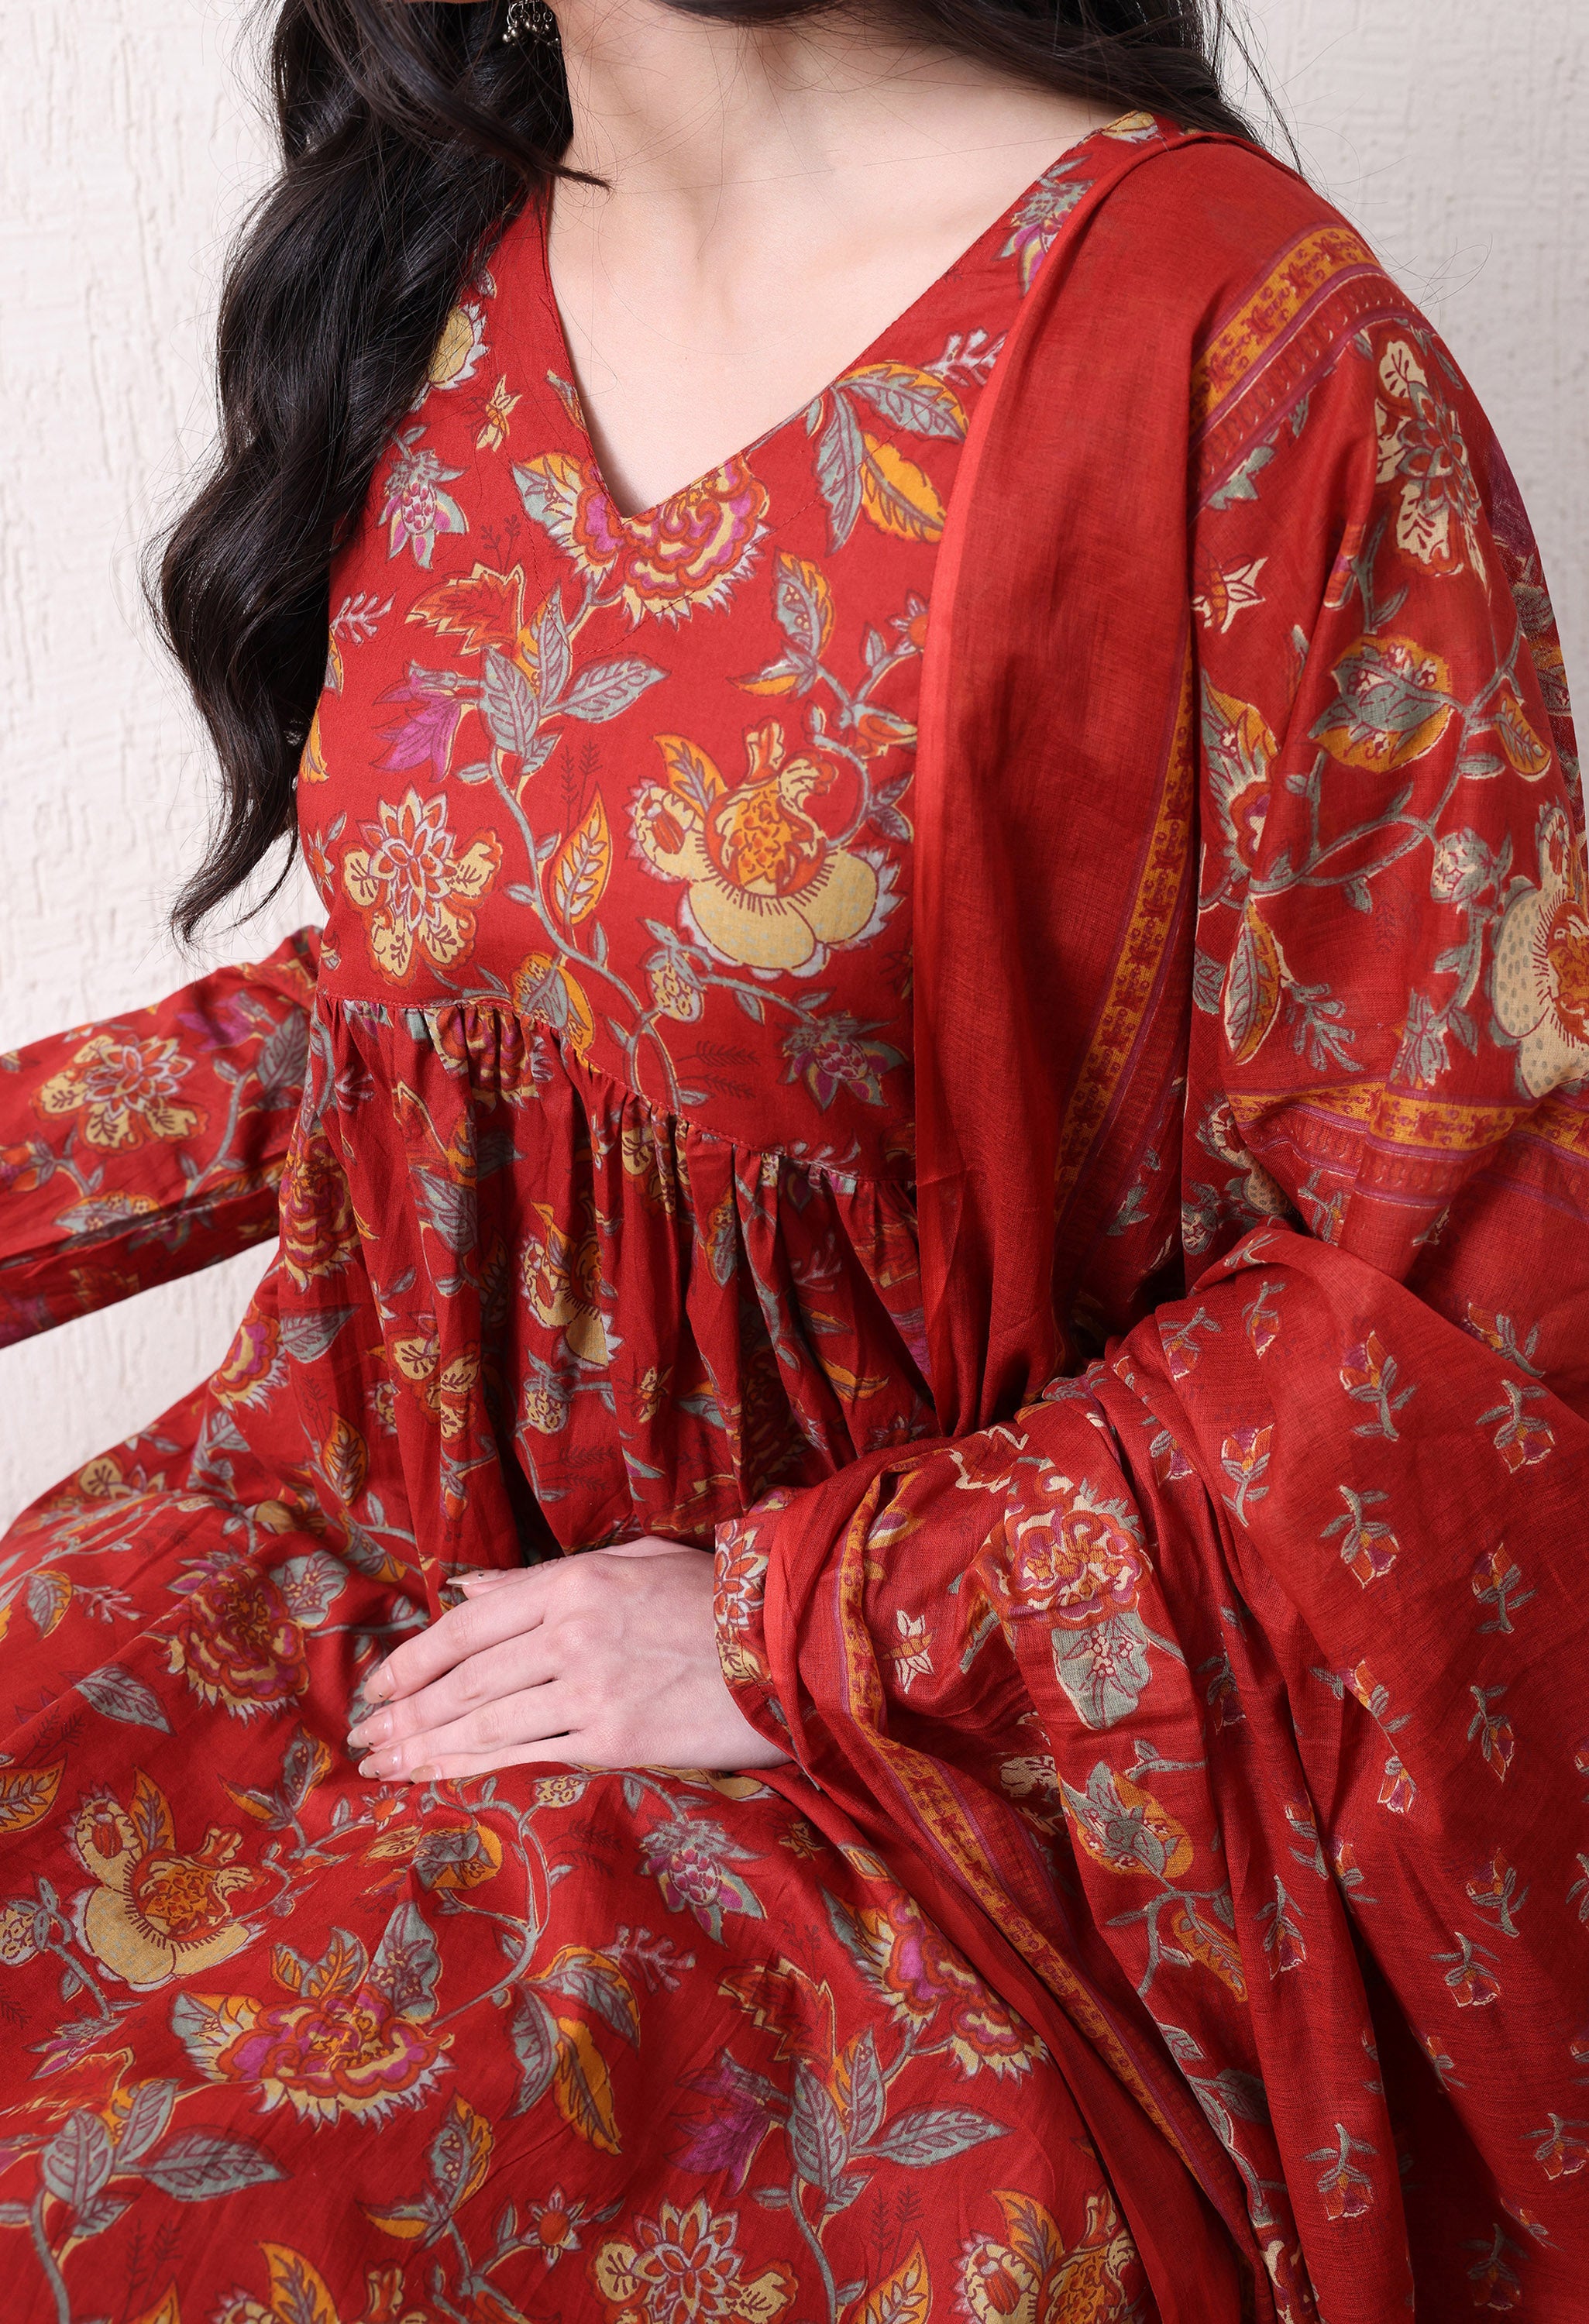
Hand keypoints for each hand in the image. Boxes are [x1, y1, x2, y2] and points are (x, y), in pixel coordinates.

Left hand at [345, 1538, 788, 1780]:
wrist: (790, 1647)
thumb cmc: (715, 1600)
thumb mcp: (631, 1562)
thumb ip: (540, 1579)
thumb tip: (466, 1588)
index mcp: (575, 1580)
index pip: (467, 1624)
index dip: (413, 1659)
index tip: (376, 1688)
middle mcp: (571, 1632)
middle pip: (464, 1680)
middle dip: (404, 1713)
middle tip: (362, 1739)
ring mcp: (591, 1689)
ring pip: (484, 1723)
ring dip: (423, 1749)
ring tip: (383, 1767)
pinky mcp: (615, 1741)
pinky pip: (527, 1756)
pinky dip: (472, 1770)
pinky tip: (437, 1780)